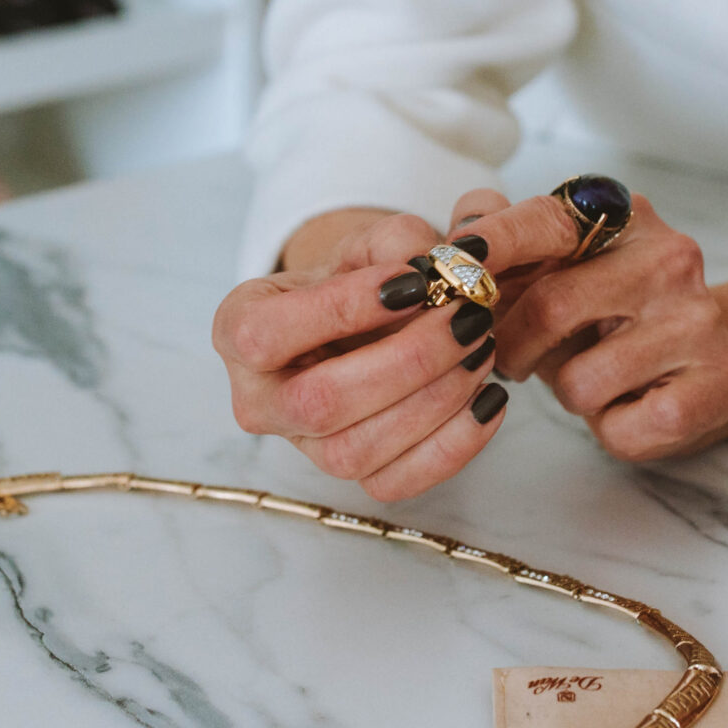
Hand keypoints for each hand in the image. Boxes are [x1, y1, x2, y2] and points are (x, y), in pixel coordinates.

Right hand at [214, 210, 511, 501]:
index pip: (268, 335)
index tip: (417, 283)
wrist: (367, 322)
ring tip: (483, 350)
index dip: (343, 310)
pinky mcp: (352, 477)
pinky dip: (455, 445)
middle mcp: (258, 401)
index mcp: (237, 330)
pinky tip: (489, 398)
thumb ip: (399, 244)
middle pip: (319, 403)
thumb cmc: (360, 279)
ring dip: (435, 401)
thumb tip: (442, 272)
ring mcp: (303, 448)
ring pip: (356, 450)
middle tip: (468, 320)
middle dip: (407, 362)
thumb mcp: (370, 244)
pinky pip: (397, 483)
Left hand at [453, 189, 727, 460]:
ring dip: (567, 394)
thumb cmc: (613, 320)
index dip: (486, 246)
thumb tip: (450, 240)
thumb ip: (503, 248)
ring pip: (580, 381)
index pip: (542, 221)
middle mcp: (669, 257)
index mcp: (624, 218)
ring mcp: (698, 320)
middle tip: (505, 362)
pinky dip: (609, 429)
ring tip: (593, 379)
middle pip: (549, 306)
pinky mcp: (717, 381)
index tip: (446, 267)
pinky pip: (620, 426)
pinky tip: (629, 406)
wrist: (705, 366)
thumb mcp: (557, 275)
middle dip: (511, 347)